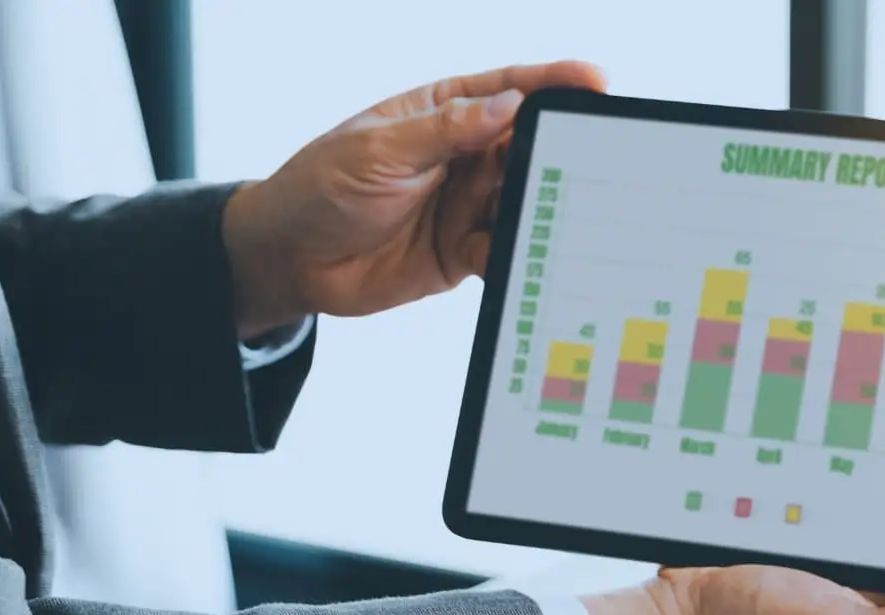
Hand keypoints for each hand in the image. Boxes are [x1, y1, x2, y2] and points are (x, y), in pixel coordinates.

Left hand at [220, 62, 605, 337]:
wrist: (291, 260)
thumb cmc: (320, 188)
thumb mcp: (378, 151)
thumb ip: (445, 131)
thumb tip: (508, 106)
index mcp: (442, 111)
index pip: (507, 90)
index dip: (552, 83)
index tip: (594, 83)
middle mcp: (463, 154)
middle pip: (527, 146)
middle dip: (560, 150)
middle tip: (591, 157)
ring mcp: (468, 203)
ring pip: (525, 199)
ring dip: (545, 205)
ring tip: (562, 211)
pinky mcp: (466, 250)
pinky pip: (508, 248)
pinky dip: (523, 253)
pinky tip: (531, 254)